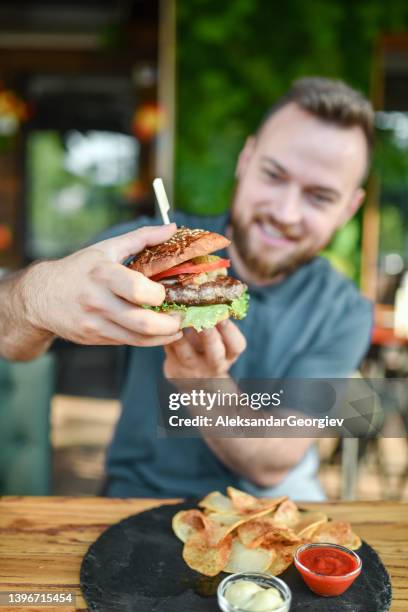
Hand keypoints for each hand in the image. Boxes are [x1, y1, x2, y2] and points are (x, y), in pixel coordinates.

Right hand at [22, 224, 182, 346]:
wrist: (40, 297)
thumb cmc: (79, 269)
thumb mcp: (106, 248)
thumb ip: (142, 238)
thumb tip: (172, 228)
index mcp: (102, 274)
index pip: (137, 290)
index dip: (160, 294)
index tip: (168, 291)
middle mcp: (98, 301)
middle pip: (143, 322)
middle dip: (171, 323)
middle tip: (183, 316)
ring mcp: (96, 323)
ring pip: (139, 338)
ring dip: (164, 335)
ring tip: (177, 326)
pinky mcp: (95, 338)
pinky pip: (129, 342)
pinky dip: (150, 341)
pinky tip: (161, 333)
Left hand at [163, 319, 245, 377]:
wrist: (195, 382)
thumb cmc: (209, 349)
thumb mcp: (220, 340)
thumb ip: (217, 321)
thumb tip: (211, 289)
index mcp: (229, 355)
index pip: (236, 345)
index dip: (230, 329)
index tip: (222, 312)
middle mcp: (214, 364)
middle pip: (214, 352)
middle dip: (208, 333)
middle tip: (201, 316)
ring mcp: (193, 370)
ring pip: (186, 353)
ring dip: (181, 333)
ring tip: (176, 316)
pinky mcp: (174, 371)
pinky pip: (169, 350)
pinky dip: (165, 335)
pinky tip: (162, 320)